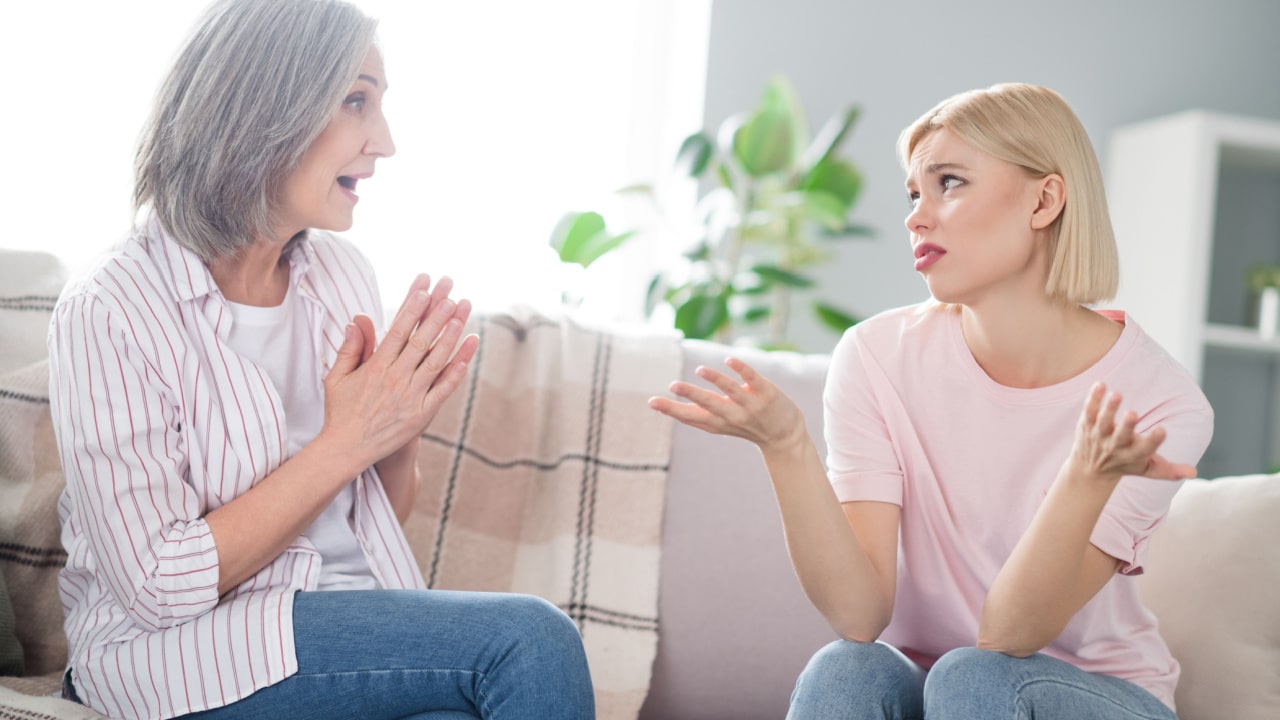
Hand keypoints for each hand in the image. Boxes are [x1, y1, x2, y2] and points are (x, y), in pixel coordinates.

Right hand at [320, 274, 479, 470]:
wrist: (346, 450)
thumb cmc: (341, 412)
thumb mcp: (336, 377)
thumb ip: (349, 349)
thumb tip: (356, 320)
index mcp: (375, 366)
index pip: (397, 329)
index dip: (413, 307)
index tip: (424, 287)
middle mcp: (395, 378)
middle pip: (421, 339)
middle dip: (437, 313)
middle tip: (451, 291)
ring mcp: (410, 396)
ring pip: (435, 360)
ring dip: (451, 335)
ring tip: (462, 313)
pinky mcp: (422, 414)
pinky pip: (444, 389)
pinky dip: (457, 369)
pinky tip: (469, 350)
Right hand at [648, 358, 806, 451]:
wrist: (785, 436)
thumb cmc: (746, 426)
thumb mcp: (720, 425)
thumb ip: (697, 416)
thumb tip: (666, 409)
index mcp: (717, 422)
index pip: (690, 417)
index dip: (671, 410)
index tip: (652, 402)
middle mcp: (731, 415)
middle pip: (708, 405)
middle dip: (691, 395)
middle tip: (673, 386)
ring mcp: (750, 405)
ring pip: (730, 391)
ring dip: (715, 380)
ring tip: (700, 370)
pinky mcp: (766, 393)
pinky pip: (752, 379)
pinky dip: (740, 369)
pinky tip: (728, 360)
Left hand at [1068, 382, 1195, 482]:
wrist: (1090, 470)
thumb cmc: (1126, 465)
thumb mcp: (1148, 469)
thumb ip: (1170, 471)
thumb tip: (1194, 473)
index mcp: (1132, 456)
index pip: (1144, 450)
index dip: (1153, 441)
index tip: (1163, 430)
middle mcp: (1114, 446)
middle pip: (1120, 436)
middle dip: (1127, 426)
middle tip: (1132, 413)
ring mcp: (1099, 435)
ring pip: (1103, 421)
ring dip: (1109, 408)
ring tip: (1117, 394)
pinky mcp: (1087, 424)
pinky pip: (1089, 411)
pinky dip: (1094, 398)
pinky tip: (1100, 384)